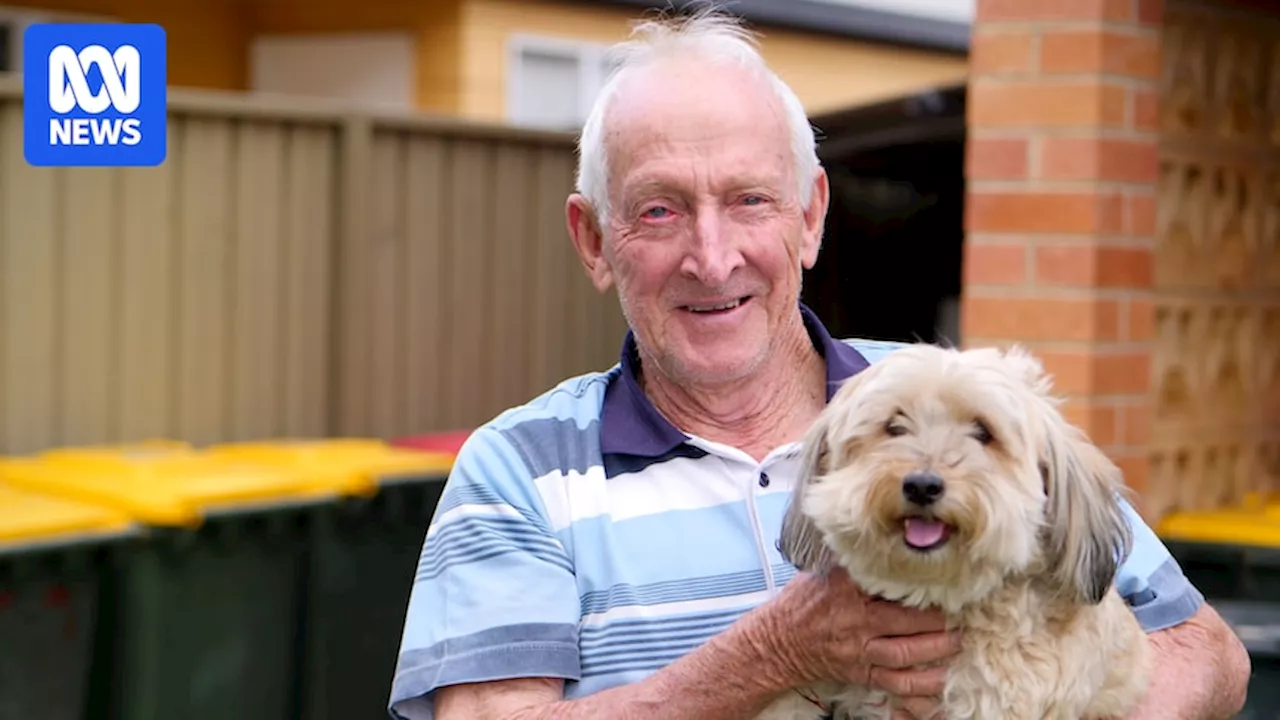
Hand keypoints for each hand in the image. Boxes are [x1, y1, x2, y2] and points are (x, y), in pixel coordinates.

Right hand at [761, 569, 960, 716]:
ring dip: (935, 648)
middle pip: (903, 620)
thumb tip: (878, 539)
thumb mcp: (821, 572)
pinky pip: (895, 683)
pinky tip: (941, 679)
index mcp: (844, 589)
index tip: (939, 575)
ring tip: (957, 640)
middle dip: (935, 619)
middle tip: (959, 612)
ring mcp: (857, 649)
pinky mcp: (860, 673)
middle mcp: (854, 620)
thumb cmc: (801, 604)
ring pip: (904, 652)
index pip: (885, 581)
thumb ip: (850, 560)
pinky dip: (920, 685)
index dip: (914, 579)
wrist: (777, 643)